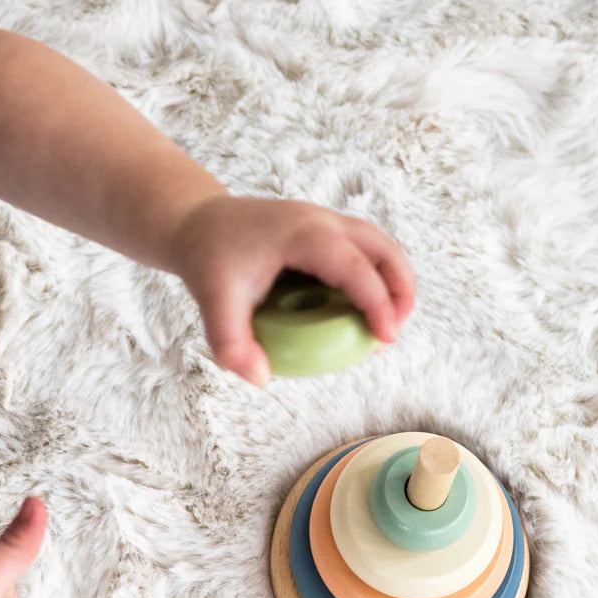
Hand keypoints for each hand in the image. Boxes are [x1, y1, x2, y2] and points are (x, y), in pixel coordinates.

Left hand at [168, 194, 414, 384]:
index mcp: (302, 233)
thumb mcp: (213, 303)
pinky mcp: (323, 227)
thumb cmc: (208, 259)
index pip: (354, 266)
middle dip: (400, 290)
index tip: (385, 339)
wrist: (196, 223)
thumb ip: (231, 343)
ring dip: (394, 282)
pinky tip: (361, 310)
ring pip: (380, 245)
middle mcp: (321, 219)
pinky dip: (375, 276)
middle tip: (393, 334)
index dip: (377, 302)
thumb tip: (260, 378)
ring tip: (386, 325)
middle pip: (383, 248)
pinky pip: (363, 249)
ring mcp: (325, 219)